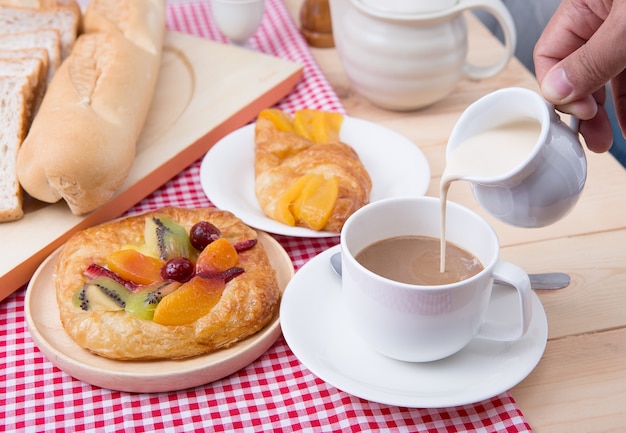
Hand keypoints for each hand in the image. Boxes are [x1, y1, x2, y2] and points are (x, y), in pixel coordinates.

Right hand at [533, 0, 625, 152]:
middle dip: (586, 110)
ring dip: (609, 111)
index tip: (580, 112)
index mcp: (582, 6)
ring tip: (611, 138)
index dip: (559, 90)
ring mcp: (621, 31)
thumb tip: (557, 90)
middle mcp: (599, 19)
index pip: (549, 56)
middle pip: (578, 73)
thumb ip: (592, 57)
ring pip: (607, 79)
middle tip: (591, 138)